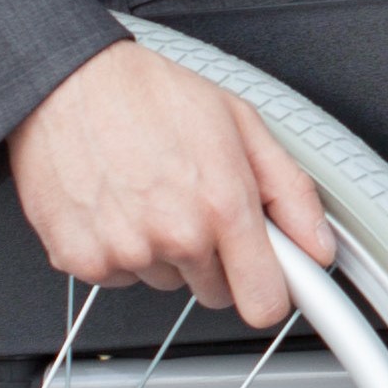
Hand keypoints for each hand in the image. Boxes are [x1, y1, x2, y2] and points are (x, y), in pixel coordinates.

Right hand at [6, 40, 335, 328]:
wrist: (69, 84)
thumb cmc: (152, 97)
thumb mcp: (242, 125)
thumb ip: (290, 192)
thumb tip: (318, 246)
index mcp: (223, 204)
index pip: (264, 302)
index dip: (272, 293)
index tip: (272, 281)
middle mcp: (176, 235)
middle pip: (216, 293)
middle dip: (216, 260)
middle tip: (197, 206)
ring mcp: (126, 252)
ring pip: (167, 282)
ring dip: (165, 251)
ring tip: (152, 193)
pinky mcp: (81, 260)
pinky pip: (119, 277)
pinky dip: (121, 250)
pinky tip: (119, 204)